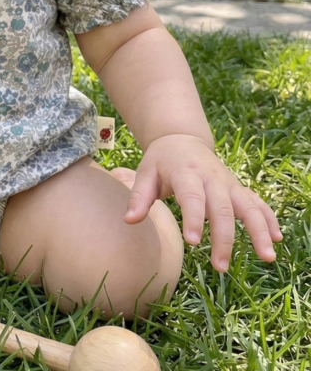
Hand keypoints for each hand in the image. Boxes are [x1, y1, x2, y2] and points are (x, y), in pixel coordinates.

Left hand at [123, 134, 281, 272]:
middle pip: (222, 208)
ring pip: (248, 206)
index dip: (194, 219)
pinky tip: (277, 239)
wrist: (181, 139)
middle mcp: (211, 178)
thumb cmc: (161, 161)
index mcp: (186, 173)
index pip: (192, 197)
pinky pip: (257, 203)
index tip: (193, 242)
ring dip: (258, 231)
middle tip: (219, 266)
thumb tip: (128, 221)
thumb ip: (138, 196)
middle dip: (223, 238)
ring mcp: (228, 183)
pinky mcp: (238, 188)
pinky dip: (269, 219)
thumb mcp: (145, 172)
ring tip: (266, 257)